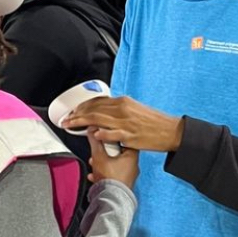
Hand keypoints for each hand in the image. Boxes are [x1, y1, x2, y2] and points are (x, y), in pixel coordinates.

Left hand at [65, 95, 183, 153]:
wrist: (171, 131)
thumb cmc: (154, 123)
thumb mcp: (135, 110)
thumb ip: (120, 110)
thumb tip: (106, 113)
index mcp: (123, 102)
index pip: (97, 101)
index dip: (83, 106)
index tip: (74, 111)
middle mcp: (122, 109)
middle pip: (93, 109)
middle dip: (77, 114)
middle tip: (67, 119)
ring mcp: (125, 122)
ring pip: (97, 119)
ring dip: (81, 123)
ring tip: (71, 125)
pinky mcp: (129, 135)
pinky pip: (111, 133)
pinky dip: (100, 133)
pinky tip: (92, 134)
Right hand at [88, 133, 138, 187]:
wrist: (111, 198)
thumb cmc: (110, 179)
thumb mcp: (99, 156)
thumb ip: (95, 142)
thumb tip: (92, 131)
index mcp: (132, 156)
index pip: (126, 140)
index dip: (115, 137)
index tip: (107, 136)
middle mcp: (133, 166)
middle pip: (119, 153)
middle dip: (106, 152)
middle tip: (99, 151)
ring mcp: (129, 176)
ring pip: (115, 165)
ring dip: (104, 163)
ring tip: (95, 164)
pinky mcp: (122, 185)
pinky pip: (113, 175)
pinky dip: (104, 174)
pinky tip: (96, 175)